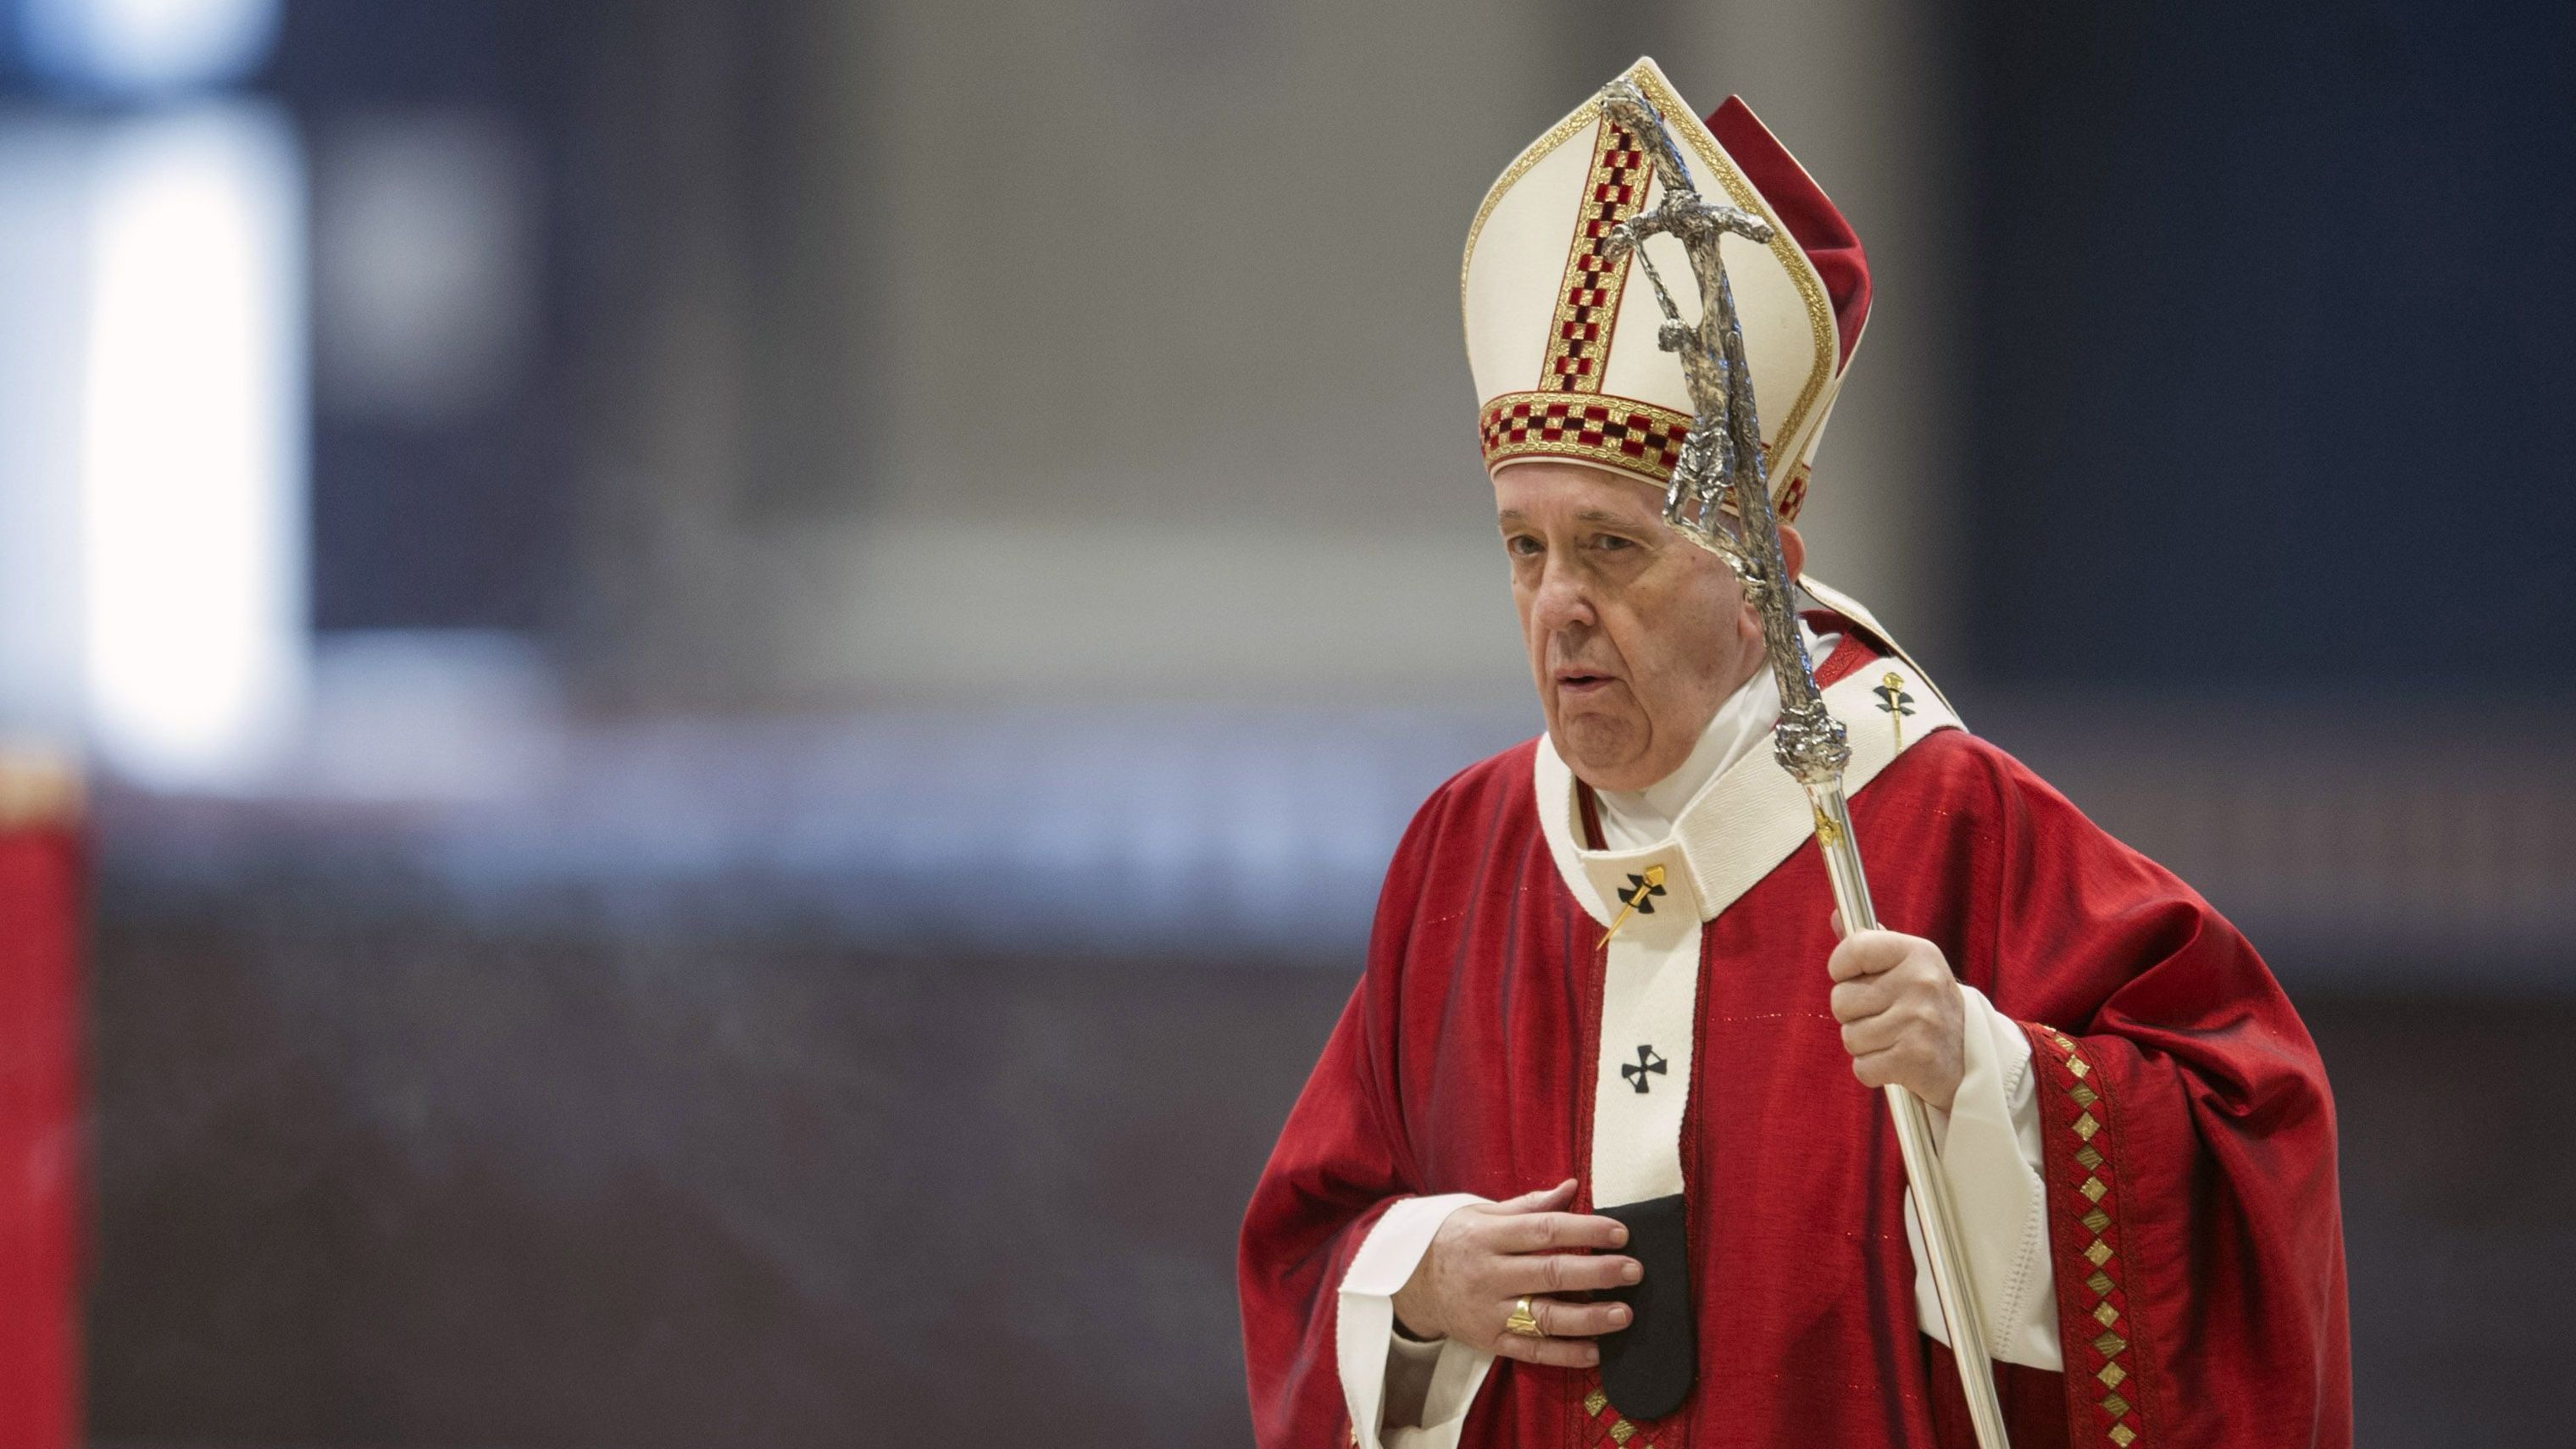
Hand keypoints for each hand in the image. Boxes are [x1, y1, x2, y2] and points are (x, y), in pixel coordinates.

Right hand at [1389, 1179, 1638, 1368]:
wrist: (1409, 1284)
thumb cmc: (1455, 1241)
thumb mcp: (1482, 1213)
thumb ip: (1529, 1206)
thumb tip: (1573, 1187)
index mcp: (1487, 1236)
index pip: (1543, 1231)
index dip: (1584, 1231)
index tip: (1620, 1233)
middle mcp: (1488, 1274)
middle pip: (1550, 1273)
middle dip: (1597, 1272)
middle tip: (1634, 1271)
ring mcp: (1488, 1311)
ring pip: (1545, 1317)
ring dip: (1589, 1318)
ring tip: (1624, 1314)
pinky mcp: (1490, 1341)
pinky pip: (1532, 1350)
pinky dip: (1566, 1354)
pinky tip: (1596, 1351)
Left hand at [1826, 914, 1965, 1109]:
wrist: (1973, 1057)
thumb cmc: (1927, 1006)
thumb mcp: (1909, 966)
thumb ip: (1871, 944)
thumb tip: (1837, 915)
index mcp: (1918, 953)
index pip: (1853, 949)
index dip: (1841, 968)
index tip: (1853, 978)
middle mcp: (1921, 983)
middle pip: (1841, 999)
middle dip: (1853, 1013)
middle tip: (1884, 1016)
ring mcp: (1919, 1021)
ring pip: (1850, 1036)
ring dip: (1864, 1044)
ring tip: (1893, 1039)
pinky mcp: (1915, 1058)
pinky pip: (1862, 1066)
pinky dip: (1872, 1069)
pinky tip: (1896, 1060)